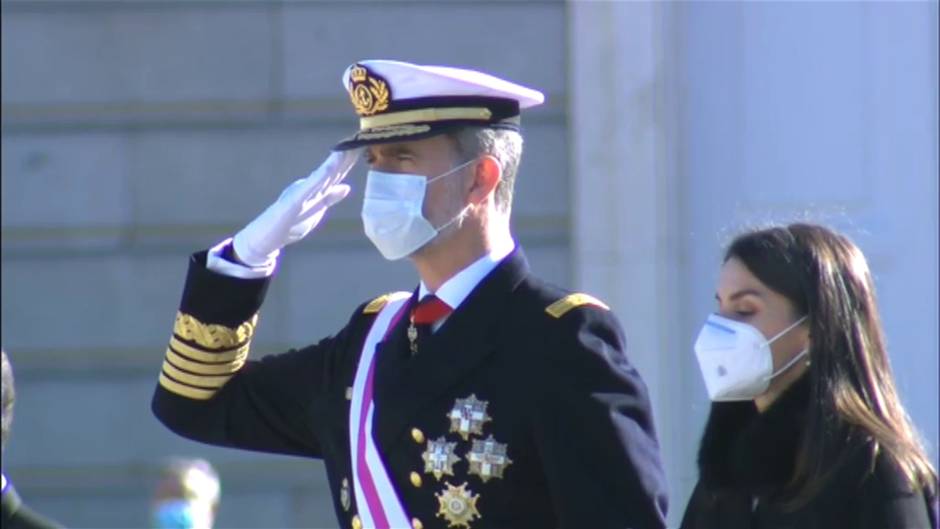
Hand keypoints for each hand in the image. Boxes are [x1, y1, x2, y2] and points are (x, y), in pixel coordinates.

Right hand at [232, 149, 360, 265]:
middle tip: (359, 138)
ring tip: (347, 148)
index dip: (349, 160)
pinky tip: (329, 168)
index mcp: (317, 189)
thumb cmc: (291, 223)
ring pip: (323, 175)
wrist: (268, 235)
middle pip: (333, 170)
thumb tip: (347, 187)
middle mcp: (310, 187)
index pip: (337, 173)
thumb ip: (330, 197)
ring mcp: (302, 192)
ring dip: (335, 162)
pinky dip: (321, 177)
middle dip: (346, 156)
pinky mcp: (294, 201)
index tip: (362, 145)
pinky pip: (310, 188)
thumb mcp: (316, 209)